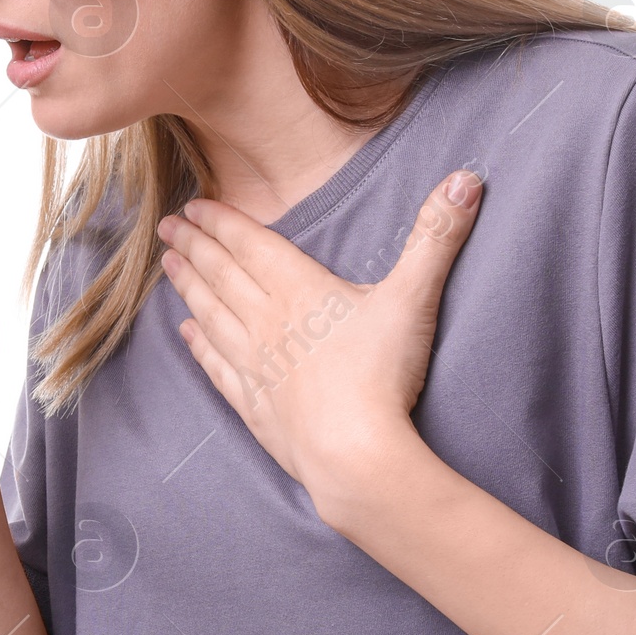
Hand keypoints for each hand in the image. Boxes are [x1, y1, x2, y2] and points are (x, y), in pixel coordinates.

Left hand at [156, 170, 483, 513]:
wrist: (354, 455)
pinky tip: (187, 335)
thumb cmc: (383, 374)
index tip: (193, 206)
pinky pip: (217, 368)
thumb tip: (468, 178)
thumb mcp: (414, 297)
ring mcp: (255, 366)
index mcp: (298, 289)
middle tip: (167, 226)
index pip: (250, 245)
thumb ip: (437, 236)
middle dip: (194, 246)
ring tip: (168, 266)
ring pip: (211, 316)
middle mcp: (266, 322)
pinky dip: (199, 347)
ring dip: (188, 288)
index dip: (221, 222)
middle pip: (222, 275)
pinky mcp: (255, 406)